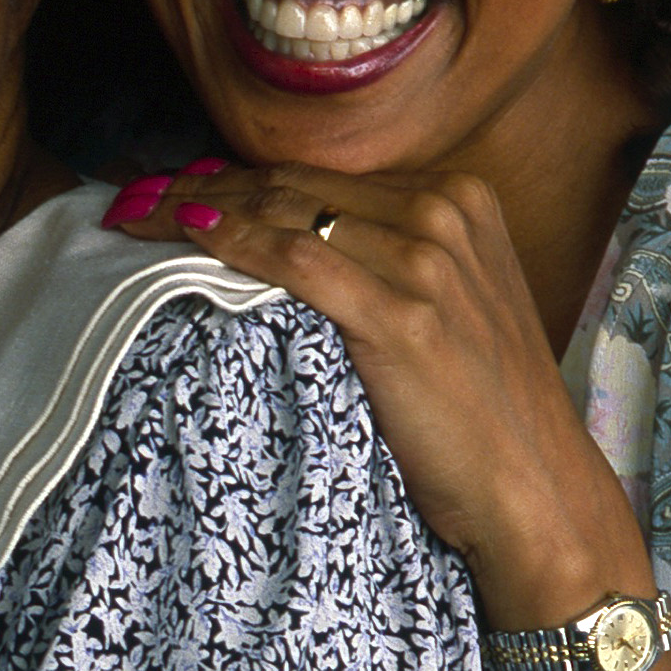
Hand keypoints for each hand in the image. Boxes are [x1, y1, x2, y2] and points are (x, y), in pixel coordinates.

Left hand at [103, 160, 643, 614]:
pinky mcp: (404, 314)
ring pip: (282, 214)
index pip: (318, 176)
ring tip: (135, 218)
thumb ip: (383, 253)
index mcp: (458, 197)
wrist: (537, 494)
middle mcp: (444, 212)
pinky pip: (293, 261)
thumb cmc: (481, 410)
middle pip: (292, 185)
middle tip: (133, 195)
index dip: (235, 175)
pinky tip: (185, 237)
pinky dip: (232, 244)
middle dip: (201, 186)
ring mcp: (428, 260)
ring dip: (195, 210)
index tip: (173, 182)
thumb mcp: (446, 303)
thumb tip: (274, 224)